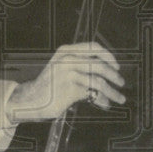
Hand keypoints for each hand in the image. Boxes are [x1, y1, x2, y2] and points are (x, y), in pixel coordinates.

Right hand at [6, 42, 124, 123]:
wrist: (31, 99)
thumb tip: (108, 78)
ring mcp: (69, 73)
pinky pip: (92, 93)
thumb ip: (82, 68)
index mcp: (65, 50)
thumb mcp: (63, 70)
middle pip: (99, 65)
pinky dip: (101, 99)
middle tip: (121, 83)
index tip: (116, 66)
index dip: (108, 55)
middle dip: (114, 75)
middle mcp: (67, 59)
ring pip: (99, 81)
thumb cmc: (50, 86)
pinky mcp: (70, 88)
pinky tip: (105, 104)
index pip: (92, 47)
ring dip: (112, 91)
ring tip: (120, 98)